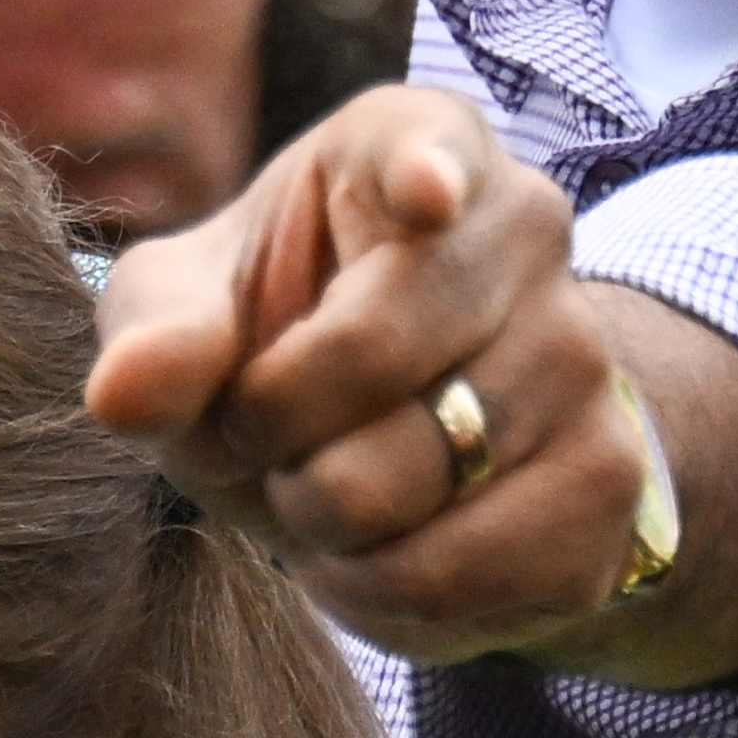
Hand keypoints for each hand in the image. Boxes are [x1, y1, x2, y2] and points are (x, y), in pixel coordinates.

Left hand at [87, 85, 698, 666]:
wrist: (401, 435)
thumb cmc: (274, 337)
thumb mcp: (190, 310)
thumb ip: (155, 334)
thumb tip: (126, 390)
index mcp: (414, 144)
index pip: (427, 146)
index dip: (423, 174)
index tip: (422, 194)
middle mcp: (526, 226)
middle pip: (372, 354)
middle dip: (272, 429)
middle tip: (264, 437)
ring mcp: (585, 351)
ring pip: (420, 475)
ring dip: (325, 521)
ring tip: (324, 490)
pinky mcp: (612, 478)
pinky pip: (467, 570)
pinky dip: (384, 593)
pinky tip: (376, 554)